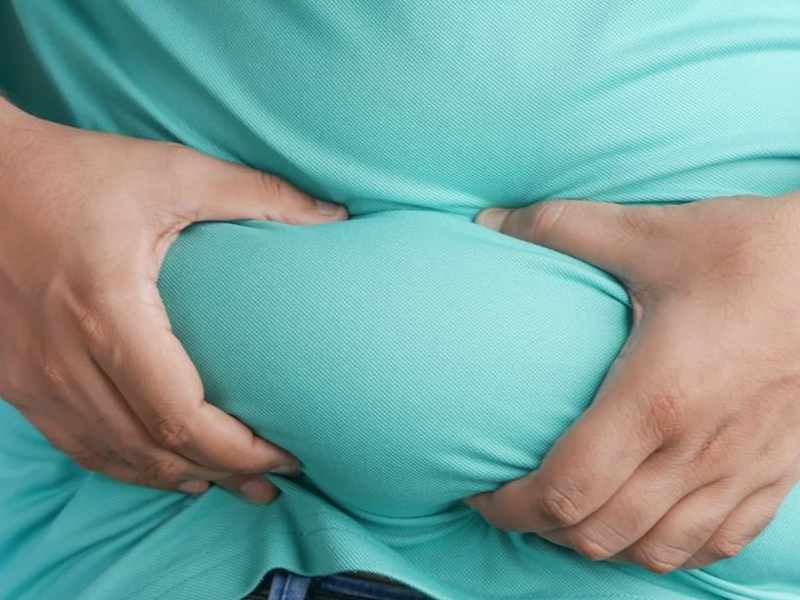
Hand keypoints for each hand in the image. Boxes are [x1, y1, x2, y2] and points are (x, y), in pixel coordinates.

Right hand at [0, 100, 347, 501]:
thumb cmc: (73, 170)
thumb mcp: (171, 171)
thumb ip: (259, 195)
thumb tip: (334, 216)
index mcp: (108, 311)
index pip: (182, 418)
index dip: (240, 450)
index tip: (287, 454)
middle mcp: (64, 358)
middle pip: (155, 450)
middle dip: (223, 473)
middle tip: (274, 478)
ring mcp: (32, 378)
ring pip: (116, 458)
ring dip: (179, 478)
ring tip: (232, 484)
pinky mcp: (16, 380)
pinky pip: (79, 445)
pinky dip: (128, 466)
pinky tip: (165, 470)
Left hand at [466, 192, 799, 571]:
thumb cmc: (749, 253)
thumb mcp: (649, 233)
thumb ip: (560, 228)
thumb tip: (490, 222)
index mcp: (656, 398)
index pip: (565, 488)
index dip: (510, 506)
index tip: (481, 494)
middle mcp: (698, 451)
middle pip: (600, 533)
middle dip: (541, 529)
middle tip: (514, 501)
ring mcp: (742, 471)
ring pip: (655, 551)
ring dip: (599, 544)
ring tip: (569, 515)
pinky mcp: (778, 474)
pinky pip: (718, 545)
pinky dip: (668, 550)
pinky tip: (645, 526)